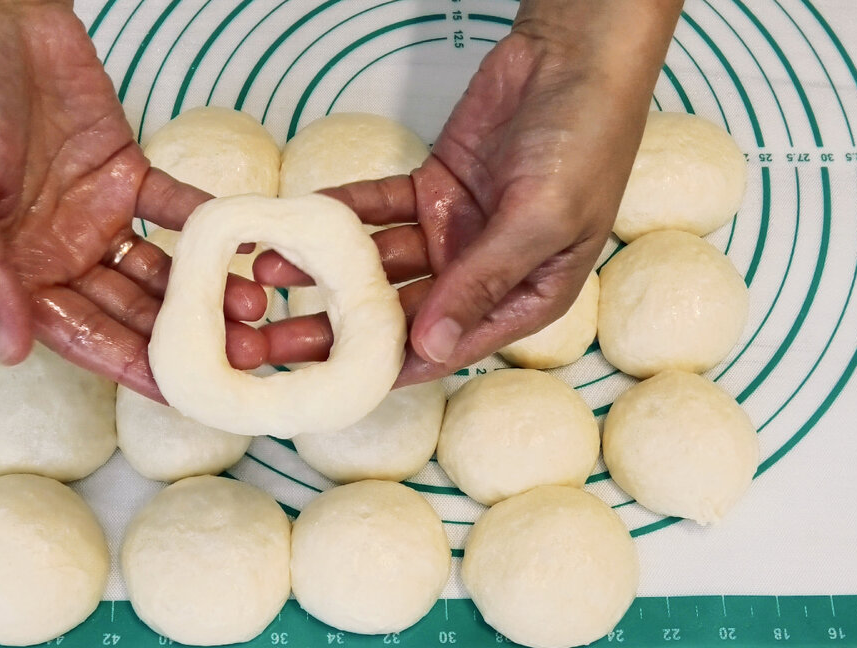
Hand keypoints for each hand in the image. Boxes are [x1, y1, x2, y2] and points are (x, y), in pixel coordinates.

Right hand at [0, 0, 266, 398]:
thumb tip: (10, 351)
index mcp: (11, 268)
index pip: (75, 334)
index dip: (125, 367)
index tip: (179, 395)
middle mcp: (56, 252)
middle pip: (127, 312)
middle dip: (179, 340)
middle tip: (236, 360)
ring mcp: (95, 215)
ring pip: (157, 271)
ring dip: (201, 293)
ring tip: (253, 314)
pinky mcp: (126, 173)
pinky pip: (173, 211)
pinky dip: (208, 229)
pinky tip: (245, 251)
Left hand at [255, 0, 681, 385]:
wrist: (574, 56)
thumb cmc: (586, 141)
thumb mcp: (539, 221)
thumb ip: (482, 281)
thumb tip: (431, 345)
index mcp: (526, 296)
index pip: (452, 345)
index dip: (394, 366)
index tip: (336, 382)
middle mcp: (486, 271)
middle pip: (405, 311)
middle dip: (344, 327)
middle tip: (280, 340)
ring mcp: (455, 229)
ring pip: (382, 263)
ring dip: (330, 267)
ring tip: (270, 270)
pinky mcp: (432, 189)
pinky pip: (380, 207)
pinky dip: (344, 212)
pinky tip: (302, 220)